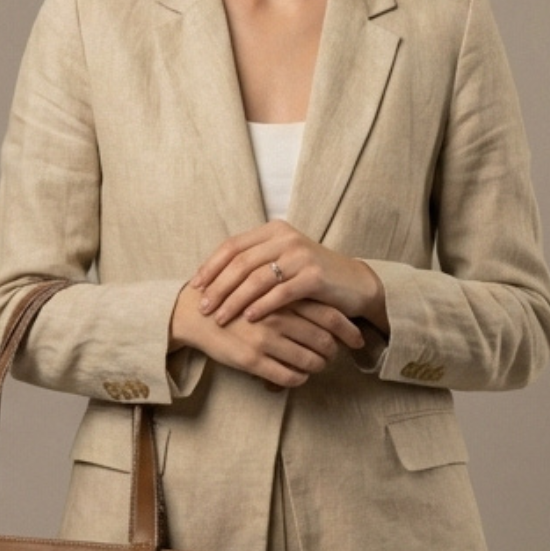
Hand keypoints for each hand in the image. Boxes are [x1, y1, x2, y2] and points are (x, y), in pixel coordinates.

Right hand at [170, 283, 363, 388]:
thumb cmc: (233, 298)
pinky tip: (298, 376)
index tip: (357, 338)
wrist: (195, 313)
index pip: (328, 314)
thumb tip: (324, 306)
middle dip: (335, 351)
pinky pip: (287, 376)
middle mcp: (277, 317)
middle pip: (323, 339)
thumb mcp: (263, 286)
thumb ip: (290, 293)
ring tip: (317, 366)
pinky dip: (299, 379)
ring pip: (308, 361)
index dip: (347, 329)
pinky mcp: (251, 359)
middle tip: (336, 355)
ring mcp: (264, 339)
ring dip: (318, 367)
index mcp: (282, 297)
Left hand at [191, 221, 388, 332]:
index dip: (211, 266)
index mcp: (273, 231)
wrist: (354, 284)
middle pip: (241, 262)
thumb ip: (254, 263)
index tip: (195, 286)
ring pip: (257, 278)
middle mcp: (286, 238)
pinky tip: (248, 319)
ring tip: (219, 318)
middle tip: (203, 307)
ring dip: (234, 300)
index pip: (233, 245)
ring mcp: (301, 256)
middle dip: (218, 286)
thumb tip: (212, 278)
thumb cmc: (311, 277)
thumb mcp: (282, 262)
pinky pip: (280, 293)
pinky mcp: (314, 276)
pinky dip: (261, 306)